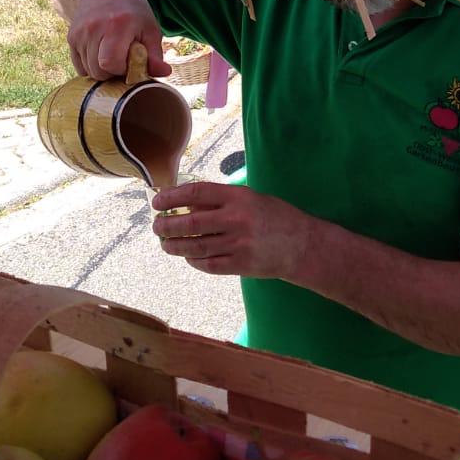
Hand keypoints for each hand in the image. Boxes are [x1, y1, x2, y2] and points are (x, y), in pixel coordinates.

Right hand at [65, 0, 169, 80]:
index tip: (132, 61)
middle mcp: (93, 28)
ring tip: (113, 54)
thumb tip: (164, 73)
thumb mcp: (150, 27)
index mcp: (117, 25)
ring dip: (102, 70)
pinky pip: (79, 66)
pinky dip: (91, 66)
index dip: (123, 69)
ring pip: (88, 71)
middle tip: (123, 59)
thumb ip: (155, 54)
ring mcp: (79, 33)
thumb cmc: (131, 9)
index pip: (111, 64)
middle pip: (98, 71)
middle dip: (113, 73)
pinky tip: (101, 54)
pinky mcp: (71, 38)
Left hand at [151, 182, 313, 278]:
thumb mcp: (250, 198)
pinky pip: (207, 264)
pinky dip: (193, 261)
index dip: (172, 197)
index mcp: (238, 197)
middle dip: (167, 225)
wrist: (302, 246)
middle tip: (156, 226)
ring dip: (174, 246)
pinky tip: (187, 257)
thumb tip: (185, 204)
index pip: (196, 193)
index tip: (157, 202)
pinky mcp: (240, 265)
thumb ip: (220, 201)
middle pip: (190, 223)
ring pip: (195, 247)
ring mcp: (238, 244)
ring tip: (165, 244)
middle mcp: (237, 219)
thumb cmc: (275, 217)